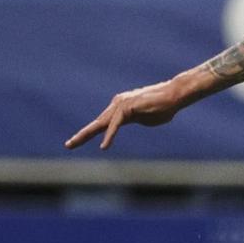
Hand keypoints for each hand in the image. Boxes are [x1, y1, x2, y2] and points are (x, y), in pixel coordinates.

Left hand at [65, 77, 190, 149]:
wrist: (175, 95)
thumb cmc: (165, 107)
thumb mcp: (147, 119)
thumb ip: (136, 121)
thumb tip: (131, 121)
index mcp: (120, 108)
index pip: (103, 123)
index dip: (90, 133)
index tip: (78, 141)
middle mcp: (117, 104)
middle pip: (97, 123)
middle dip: (82, 135)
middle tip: (68, 145)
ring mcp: (121, 105)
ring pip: (102, 124)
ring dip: (86, 135)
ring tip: (73, 144)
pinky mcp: (127, 108)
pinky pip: (115, 125)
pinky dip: (109, 136)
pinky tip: (104, 146)